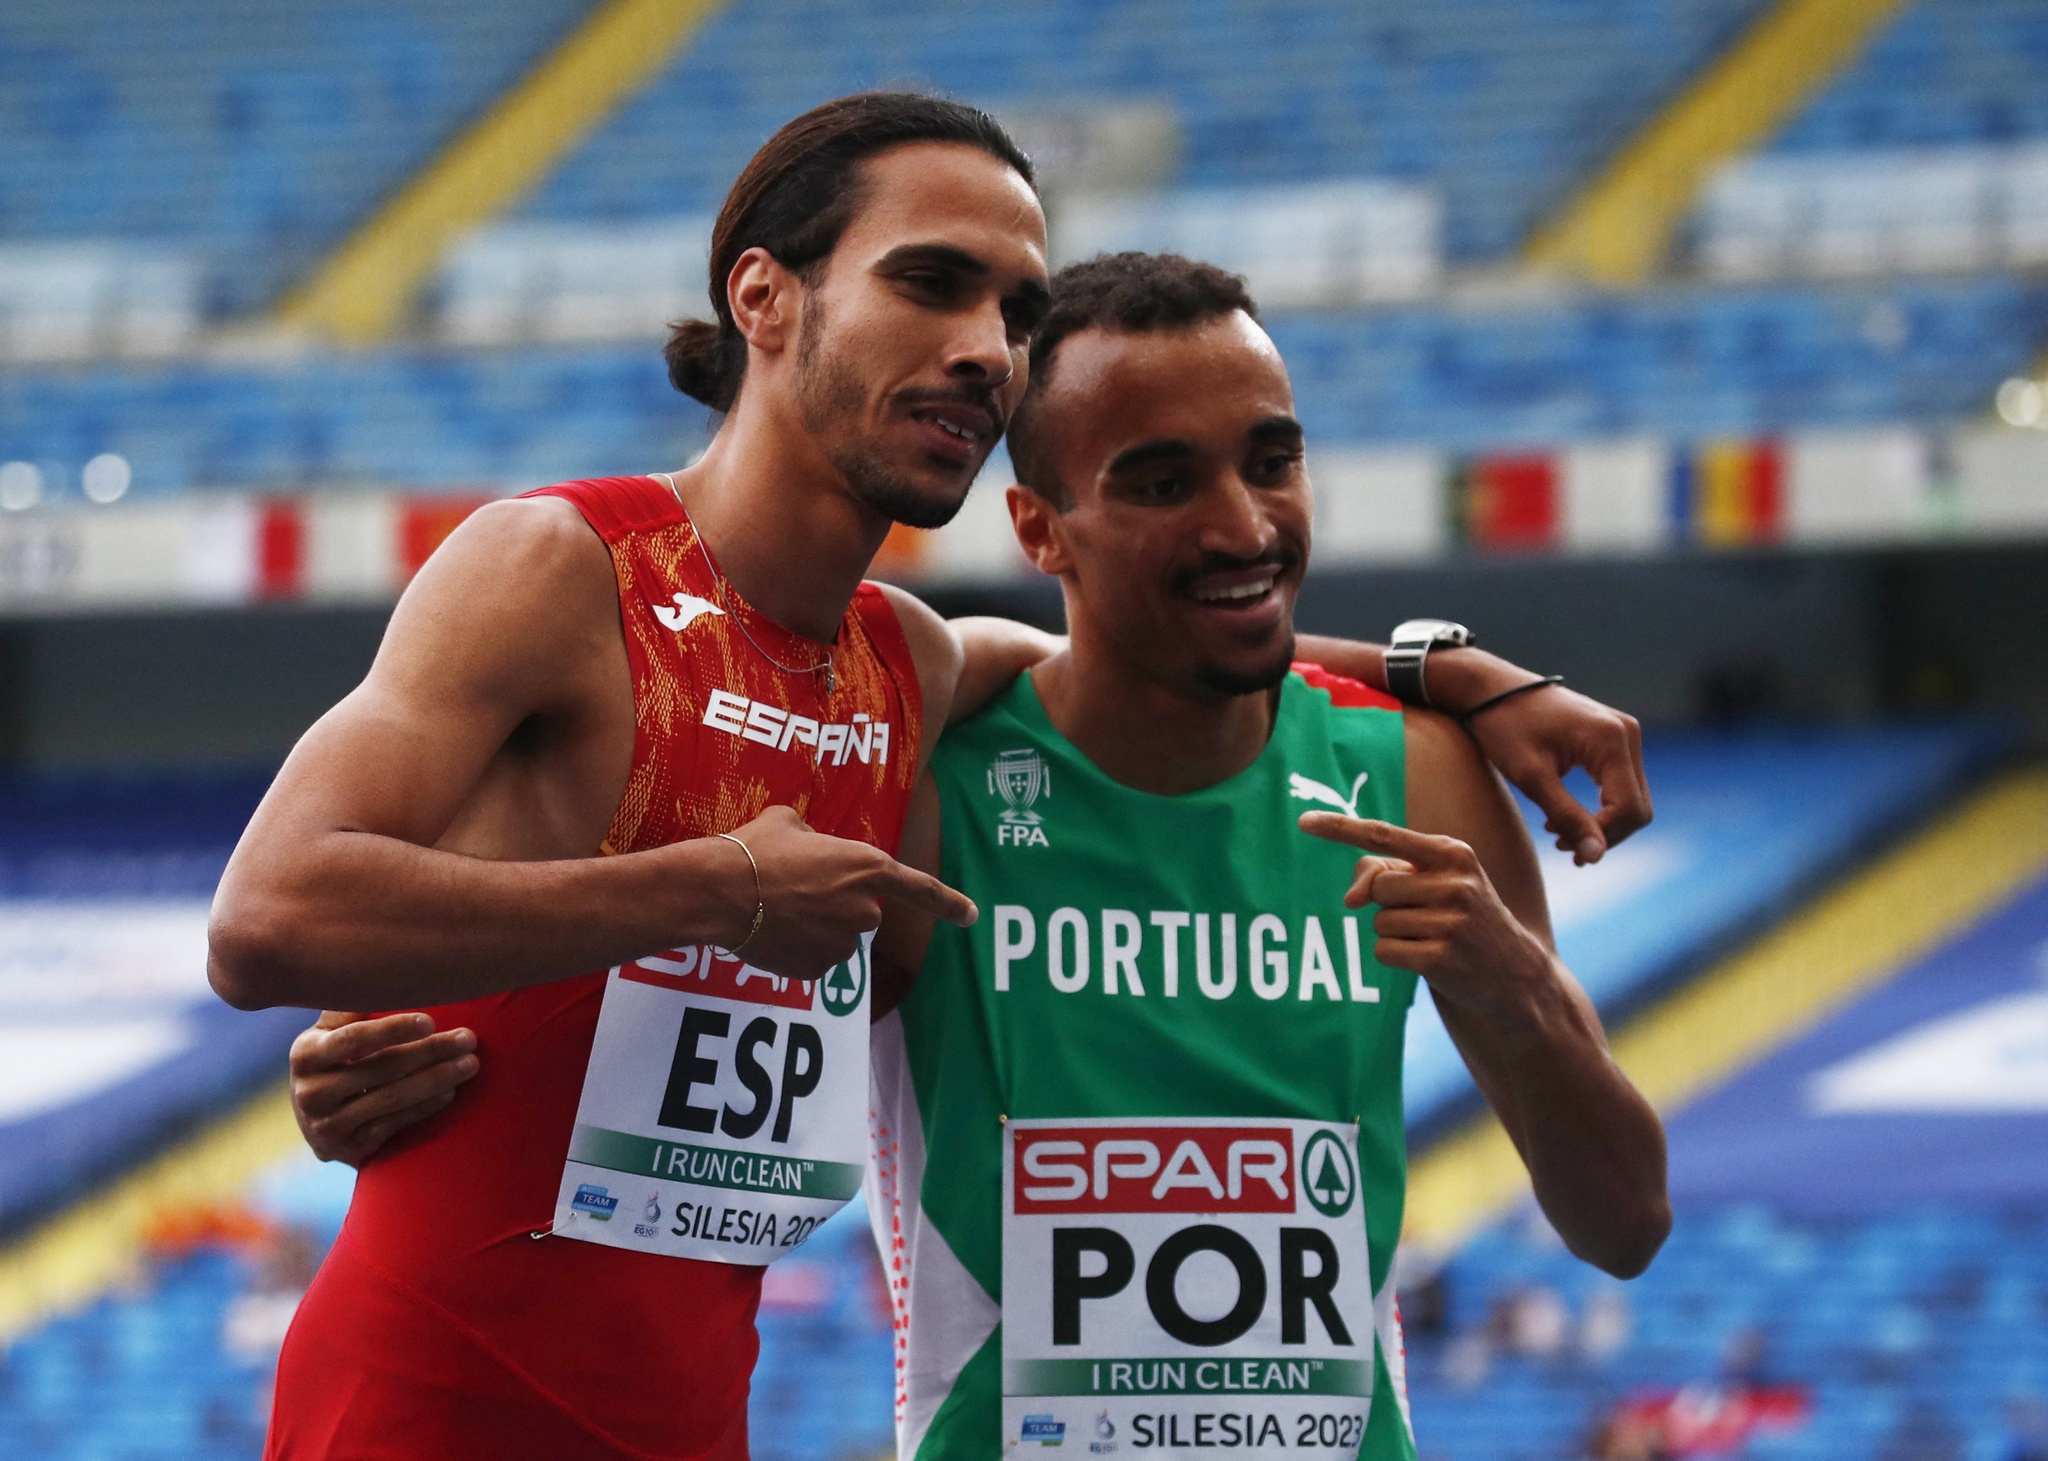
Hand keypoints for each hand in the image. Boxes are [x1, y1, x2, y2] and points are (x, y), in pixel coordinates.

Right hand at [290, 1010, 478, 1165]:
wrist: (317, 1120)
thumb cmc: (334, 1059)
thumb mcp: (329, 1033)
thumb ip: (350, 1008)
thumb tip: (382, 971)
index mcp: (306, 1054)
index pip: (352, 1039)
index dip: (392, 1029)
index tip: (431, 1021)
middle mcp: (310, 1093)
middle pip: (381, 1069)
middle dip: (431, 1052)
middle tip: (468, 1039)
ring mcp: (327, 1126)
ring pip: (392, 1099)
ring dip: (437, 1079)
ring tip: (470, 1064)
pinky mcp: (349, 1149)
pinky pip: (395, 1124)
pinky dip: (425, 1107)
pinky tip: (451, 1092)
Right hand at [717, 806, 976, 977]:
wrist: (720, 892)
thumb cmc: (756, 849)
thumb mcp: (789, 823)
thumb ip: (817, 839)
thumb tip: (812, 846)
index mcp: (866, 866)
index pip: (920, 889)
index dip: (948, 903)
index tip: (971, 916)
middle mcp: (864, 910)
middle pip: (861, 911)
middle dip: (835, 904)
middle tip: (794, 888)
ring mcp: (842, 945)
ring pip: (837, 937)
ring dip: (816, 927)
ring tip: (776, 907)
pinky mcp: (817, 971)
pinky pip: (815, 959)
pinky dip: (798, 948)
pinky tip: (771, 931)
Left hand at [1299, 813, 1553, 1029]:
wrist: (1516, 973)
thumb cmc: (1463, 918)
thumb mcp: (1436, 882)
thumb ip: (1385, 872)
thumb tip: (1350, 898)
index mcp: (1452, 852)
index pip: (1384, 835)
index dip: (1340, 828)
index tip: (1304, 820)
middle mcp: (1454, 881)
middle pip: (1378, 888)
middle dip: (1390, 905)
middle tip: (1428, 916)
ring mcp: (1450, 921)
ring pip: (1379, 922)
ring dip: (1396, 934)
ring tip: (1435, 938)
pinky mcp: (1441, 958)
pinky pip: (1384, 951)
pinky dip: (1397, 957)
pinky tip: (1431, 959)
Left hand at [1462, 683, 1650, 865]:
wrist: (1493, 690)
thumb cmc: (1506, 727)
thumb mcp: (1532, 777)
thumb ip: (1567, 817)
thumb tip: (1596, 857)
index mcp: (1611, 739)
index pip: (1630, 808)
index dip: (1602, 837)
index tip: (1563, 847)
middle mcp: (1627, 733)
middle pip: (1636, 806)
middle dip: (1602, 833)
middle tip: (1558, 845)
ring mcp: (1623, 733)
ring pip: (1630, 798)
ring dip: (1599, 823)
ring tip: (1555, 832)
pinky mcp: (1613, 737)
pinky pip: (1620, 783)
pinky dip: (1597, 806)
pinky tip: (1562, 815)